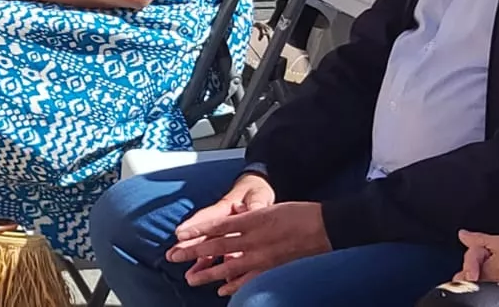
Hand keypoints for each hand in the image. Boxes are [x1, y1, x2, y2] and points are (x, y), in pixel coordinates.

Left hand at [167, 196, 328, 295]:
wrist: (324, 228)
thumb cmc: (300, 214)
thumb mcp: (270, 209)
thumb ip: (249, 217)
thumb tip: (233, 221)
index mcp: (253, 219)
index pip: (217, 225)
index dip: (197, 231)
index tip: (179, 235)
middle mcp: (253, 239)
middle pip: (217, 246)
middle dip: (193, 252)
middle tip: (174, 257)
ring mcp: (261, 257)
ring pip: (228, 266)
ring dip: (208, 273)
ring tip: (191, 278)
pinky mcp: (271, 269)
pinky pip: (247, 280)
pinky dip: (233, 285)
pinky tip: (221, 290)